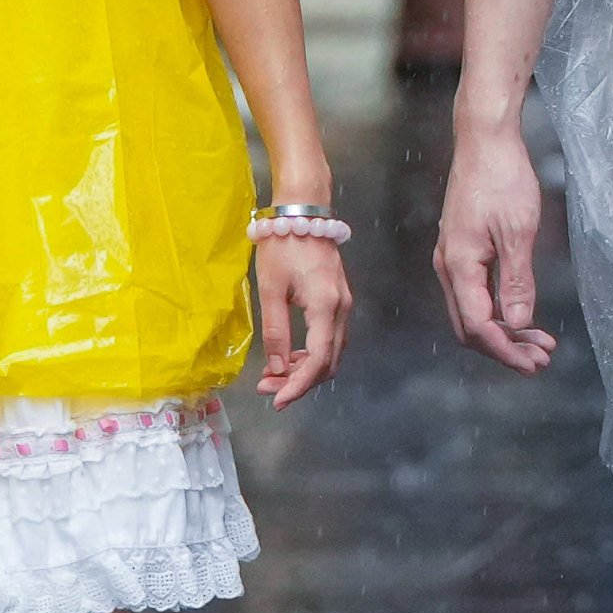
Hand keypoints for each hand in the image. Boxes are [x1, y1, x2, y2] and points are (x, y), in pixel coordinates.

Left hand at [253, 233, 350, 406]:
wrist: (303, 212)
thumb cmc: (282, 246)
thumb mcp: (271, 289)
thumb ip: (276, 331)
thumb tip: (277, 369)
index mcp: (326, 306)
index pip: (317, 359)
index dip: (298, 385)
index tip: (276, 400)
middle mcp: (343, 310)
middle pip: (328, 362)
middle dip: (299, 381)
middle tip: (268, 388)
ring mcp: (345, 305)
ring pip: (331, 353)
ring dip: (305, 370)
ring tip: (274, 375)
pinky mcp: (340, 301)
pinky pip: (330, 339)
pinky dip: (312, 354)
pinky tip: (289, 357)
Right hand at [434, 114, 556, 372]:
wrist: (484, 140)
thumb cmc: (502, 178)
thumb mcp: (518, 233)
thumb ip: (517, 282)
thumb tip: (518, 323)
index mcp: (459, 265)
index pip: (478, 326)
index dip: (506, 350)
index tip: (534, 364)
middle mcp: (449, 266)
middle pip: (471, 326)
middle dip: (505, 348)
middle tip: (541, 360)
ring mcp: (453, 258)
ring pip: (473, 311)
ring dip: (504, 332)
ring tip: (539, 343)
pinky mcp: (461, 249)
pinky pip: (475, 293)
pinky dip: (499, 310)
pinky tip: (521, 313)